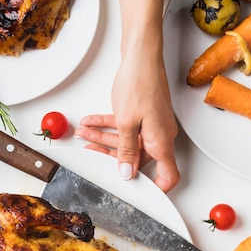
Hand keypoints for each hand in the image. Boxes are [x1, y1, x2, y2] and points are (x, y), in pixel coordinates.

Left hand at [75, 57, 179, 192]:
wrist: (140, 54)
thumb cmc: (140, 82)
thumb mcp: (127, 122)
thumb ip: (125, 151)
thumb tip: (126, 173)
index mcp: (161, 142)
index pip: (167, 176)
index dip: (156, 189)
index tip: (140, 196)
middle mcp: (158, 137)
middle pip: (136, 160)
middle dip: (110, 158)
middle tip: (90, 156)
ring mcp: (150, 126)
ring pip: (125, 142)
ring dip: (102, 139)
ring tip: (83, 134)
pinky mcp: (142, 115)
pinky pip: (124, 127)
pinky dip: (107, 125)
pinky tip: (89, 123)